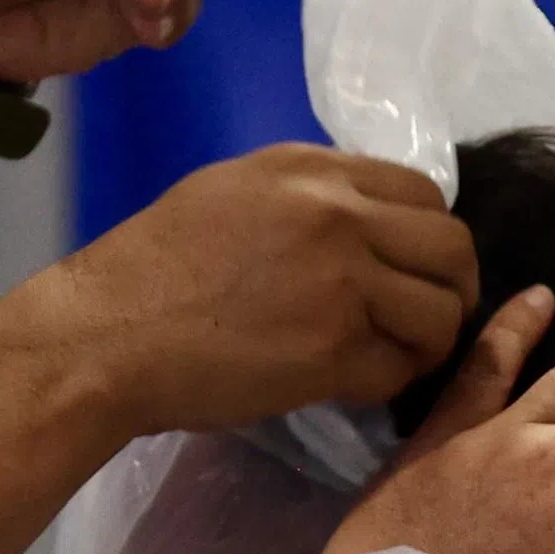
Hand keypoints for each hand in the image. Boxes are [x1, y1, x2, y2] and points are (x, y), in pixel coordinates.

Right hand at [0, 145, 476, 442]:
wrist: (102, 337)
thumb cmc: (148, 272)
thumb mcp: (229, 195)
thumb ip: (304, 198)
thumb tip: (362, 221)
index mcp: (310, 169)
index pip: (423, 191)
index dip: (429, 238)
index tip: (411, 272)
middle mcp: (336, 212)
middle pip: (451, 245)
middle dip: (452, 289)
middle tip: (427, 321)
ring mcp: (340, 280)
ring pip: (440, 310)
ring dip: (429, 342)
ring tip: (395, 360)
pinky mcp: (333, 348)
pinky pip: (399, 366)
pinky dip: (389, 382)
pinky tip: (356, 385)